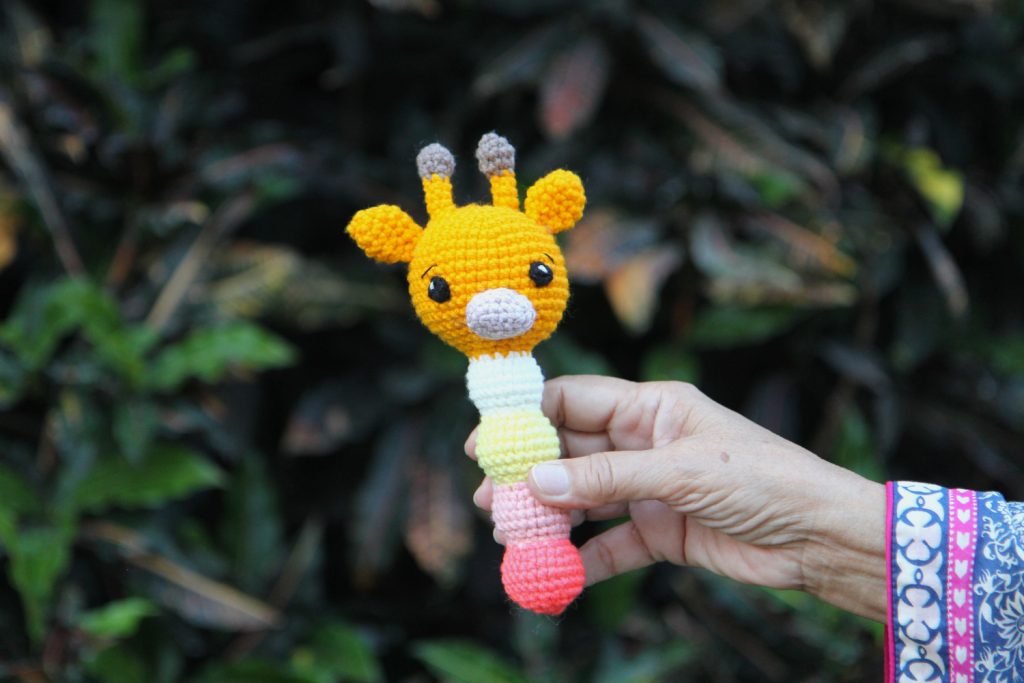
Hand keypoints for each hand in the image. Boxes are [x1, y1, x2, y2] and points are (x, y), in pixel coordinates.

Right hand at [465, 376, 885, 621]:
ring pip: (585, 499)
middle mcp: (646, 443)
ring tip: (509, 536)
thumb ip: (607, 478)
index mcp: (653, 407)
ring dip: (549, 518)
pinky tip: (557, 575)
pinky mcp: (662, 532)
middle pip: (571, 452)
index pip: (575, 400)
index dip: (528, 416)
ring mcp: (652, 489)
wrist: (821, 539)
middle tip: (489, 498)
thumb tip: (536, 479)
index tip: (486, 440)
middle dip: (530, 474)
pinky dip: (584, 560)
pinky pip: (612, 544)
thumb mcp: (681, 473)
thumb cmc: (764, 481)